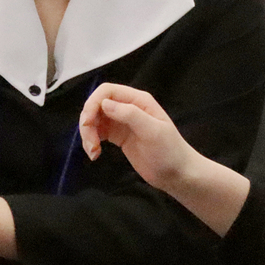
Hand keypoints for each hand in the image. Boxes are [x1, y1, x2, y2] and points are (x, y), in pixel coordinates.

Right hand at [79, 82, 250, 236]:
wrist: (177, 173)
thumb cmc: (169, 151)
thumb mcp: (152, 131)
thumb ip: (130, 114)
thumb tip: (104, 103)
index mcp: (138, 100)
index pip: (107, 91)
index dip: (93, 103)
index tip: (87, 123)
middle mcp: (129, 107)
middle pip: (97, 105)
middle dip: (88, 122)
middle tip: (90, 143)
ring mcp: (123, 122)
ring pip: (95, 120)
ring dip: (88, 134)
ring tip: (93, 152)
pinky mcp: (119, 137)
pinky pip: (98, 133)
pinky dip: (92, 141)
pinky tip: (95, 154)